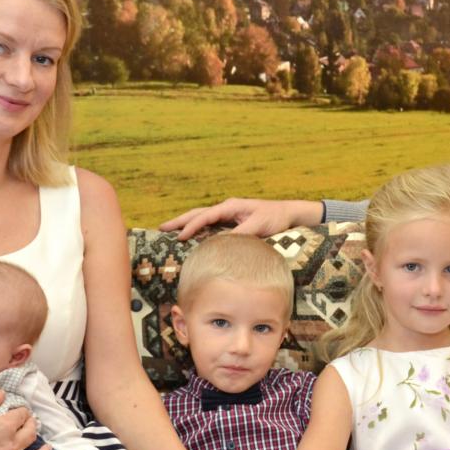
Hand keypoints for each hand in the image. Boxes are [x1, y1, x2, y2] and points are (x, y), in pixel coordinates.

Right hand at [159, 198, 321, 239]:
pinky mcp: (232, 222)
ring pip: (202, 218)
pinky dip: (198, 229)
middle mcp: (226, 209)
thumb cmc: (275, 217)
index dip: (191, 226)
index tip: (180, 237)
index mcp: (230, 207)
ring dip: (186, 224)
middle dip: (179, 221)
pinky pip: (210, 225)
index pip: (205, 216)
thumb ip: (240, 234)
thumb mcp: (259, 226)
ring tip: (169, 231)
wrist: (288, 214)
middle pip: (197, 213)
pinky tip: (190, 237)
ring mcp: (228, 215)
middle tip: (161, 228)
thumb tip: (221, 242)